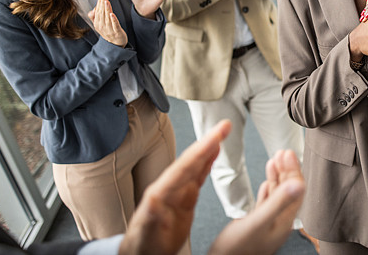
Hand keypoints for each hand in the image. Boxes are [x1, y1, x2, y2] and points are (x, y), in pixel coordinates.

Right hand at [88, 0, 126, 46]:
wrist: (115, 44)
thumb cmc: (108, 31)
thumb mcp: (100, 24)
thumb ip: (96, 16)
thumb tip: (93, 9)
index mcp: (97, 23)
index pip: (98, 11)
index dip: (99, 2)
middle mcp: (102, 26)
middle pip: (102, 13)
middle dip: (102, 3)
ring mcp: (109, 29)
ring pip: (107, 18)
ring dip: (107, 9)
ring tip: (106, 1)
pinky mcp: (116, 32)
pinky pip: (114, 25)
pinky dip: (113, 19)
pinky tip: (112, 14)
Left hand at [119, 120, 231, 254]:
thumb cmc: (142, 248)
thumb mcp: (145, 236)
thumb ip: (150, 218)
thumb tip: (153, 201)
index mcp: (159, 193)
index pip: (183, 167)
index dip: (200, 151)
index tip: (215, 137)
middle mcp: (168, 187)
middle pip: (191, 160)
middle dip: (208, 142)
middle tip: (225, 126)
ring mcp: (177, 192)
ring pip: (195, 165)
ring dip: (209, 147)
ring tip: (222, 132)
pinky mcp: (184, 198)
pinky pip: (198, 176)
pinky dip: (207, 162)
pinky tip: (214, 152)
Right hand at [208, 150, 304, 254]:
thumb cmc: (237, 249)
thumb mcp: (258, 221)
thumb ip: (278, 201)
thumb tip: (299, 184)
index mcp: (284, 220)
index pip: (296, 190)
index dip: (294, 170)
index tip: (288, 154)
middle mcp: (279, 221)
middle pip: (289, 190)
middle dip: (287, 169)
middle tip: (283, 152)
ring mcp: (268, 223)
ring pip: (278, 194)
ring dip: (278, 176)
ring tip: (275, 160)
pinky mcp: (257, 225)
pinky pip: (267, 203)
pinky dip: (269, 188)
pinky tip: (267, 181)